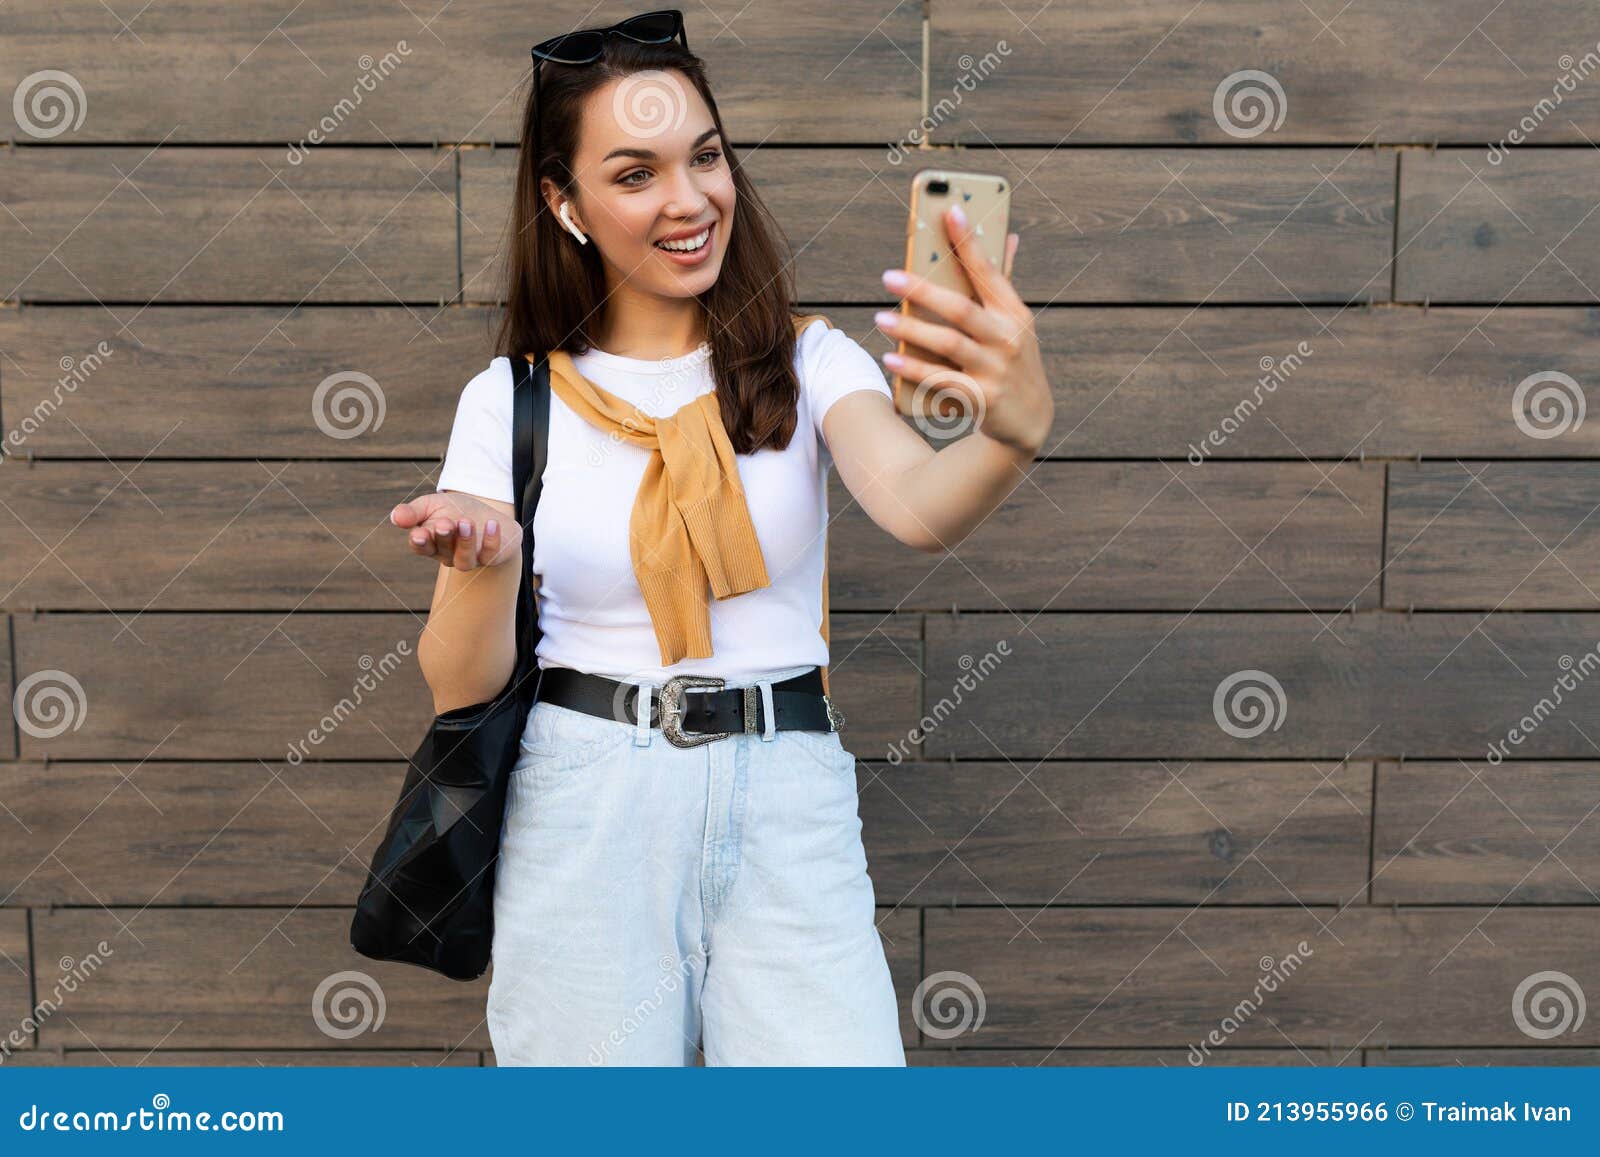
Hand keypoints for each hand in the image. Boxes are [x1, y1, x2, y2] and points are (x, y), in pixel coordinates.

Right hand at [391, 491, 520, 569]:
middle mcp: (448, 555)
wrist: (485, 514)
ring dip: (465, 542)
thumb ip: (413, 511)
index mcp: (430, 542)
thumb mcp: (432, 505)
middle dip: (443, 537)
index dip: (419, 542)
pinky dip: (491, 541)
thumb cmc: (454, 510)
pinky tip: (492, 524)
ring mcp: (469, 558)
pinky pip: (490, 554)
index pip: (420, 546)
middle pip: (442, 551)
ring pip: (464, 560)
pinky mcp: (490, 556)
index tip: (419, 533)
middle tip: (445, 523)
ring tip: (466, 522)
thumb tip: (396, 517)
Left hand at [877, 205, 1052, 454]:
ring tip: (879, 319)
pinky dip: (915, 369)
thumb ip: (1002, 283)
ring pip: (948, 344)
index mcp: (1013, 312)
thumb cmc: (1013, 360)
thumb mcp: (1016, 322)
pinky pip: (942, 380)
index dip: (969, 242)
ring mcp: (997, 369)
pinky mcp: (984, 398)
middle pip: (961, 309)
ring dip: (911, 330)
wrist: (1030, 420)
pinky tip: (891, 359)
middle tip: (888, 277)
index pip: (989, 271)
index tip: (949, 211)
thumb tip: (1008, 234)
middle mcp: (1008, 338)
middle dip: (923, 289)